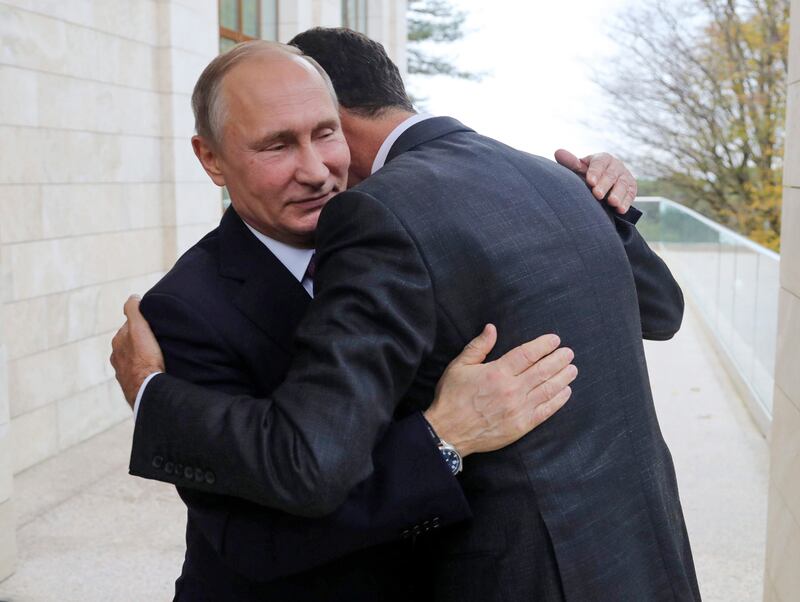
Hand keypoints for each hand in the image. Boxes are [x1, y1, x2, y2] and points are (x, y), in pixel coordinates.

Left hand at [109, 296, 164, 407]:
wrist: (147, 389)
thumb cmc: (144, 358)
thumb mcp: (139, 328)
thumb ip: (134, 310)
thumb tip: (133, 297)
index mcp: (117, 342)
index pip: (130, 326)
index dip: (143, 324)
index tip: (155, 325)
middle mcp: (116, 356)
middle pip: (132, 343)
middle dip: (142, 341)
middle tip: (159, 341)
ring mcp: (123, 372)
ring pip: (135, 359)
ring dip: (144, 356)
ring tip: (159, 356)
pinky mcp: (132, 385)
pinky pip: (139, 373)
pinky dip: (145, 370)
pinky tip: (155, 370)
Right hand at [424, 325, 575, 456]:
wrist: (449, 432)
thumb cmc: (452, 397)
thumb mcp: (459, 366)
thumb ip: (478, 346)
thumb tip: (492, 328)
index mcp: (497, 372)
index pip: (527, 354)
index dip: (543, 345)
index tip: (555, 340)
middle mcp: (511, 389)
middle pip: (542, 370)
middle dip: (558, 360)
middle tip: (569, 353)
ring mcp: (518, 409)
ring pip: (548, 389)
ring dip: (563, 378)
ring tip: (572, 369)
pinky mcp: (521, 425)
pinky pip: (545, 411)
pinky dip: (558, 400)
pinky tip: (566, 392)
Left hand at [554, 149, 637, 212]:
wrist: (604, 184)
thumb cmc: (587, 175)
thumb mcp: (579, 169)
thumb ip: (571, 163)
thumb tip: (557, 152)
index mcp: (602, 159)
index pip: (600, 163)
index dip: (595, 172)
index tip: (590, 181)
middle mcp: (616, 166)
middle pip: (611, 174)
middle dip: (605, 184)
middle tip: (597, 194)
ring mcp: (625, 177)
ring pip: (623, 184)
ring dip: (618, 194)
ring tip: (612, 202)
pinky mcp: (631, 188)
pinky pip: (630, 195)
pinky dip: (626, 202)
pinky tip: (620, 210)